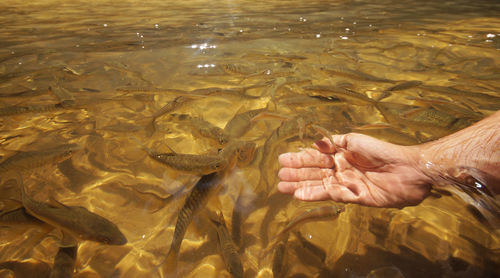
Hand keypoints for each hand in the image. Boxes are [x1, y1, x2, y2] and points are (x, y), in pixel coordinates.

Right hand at [277, 133, 431, 206]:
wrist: (406, 170)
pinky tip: (299, 195)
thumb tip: (315, 143)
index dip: (300, 158)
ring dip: (301, 186)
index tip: (283, 159)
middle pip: (315, 172)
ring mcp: (346, 183)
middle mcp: (341, 169)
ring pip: (319, 185)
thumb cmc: (382, 151)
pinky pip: (330, 196)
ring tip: (283, 187)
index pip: (316, 157)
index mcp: (341, 154)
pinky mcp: (353, 197)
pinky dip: (314, 195)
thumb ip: (334, 143)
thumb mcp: (355, 141)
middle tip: (279, 175)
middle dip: (297, 173)